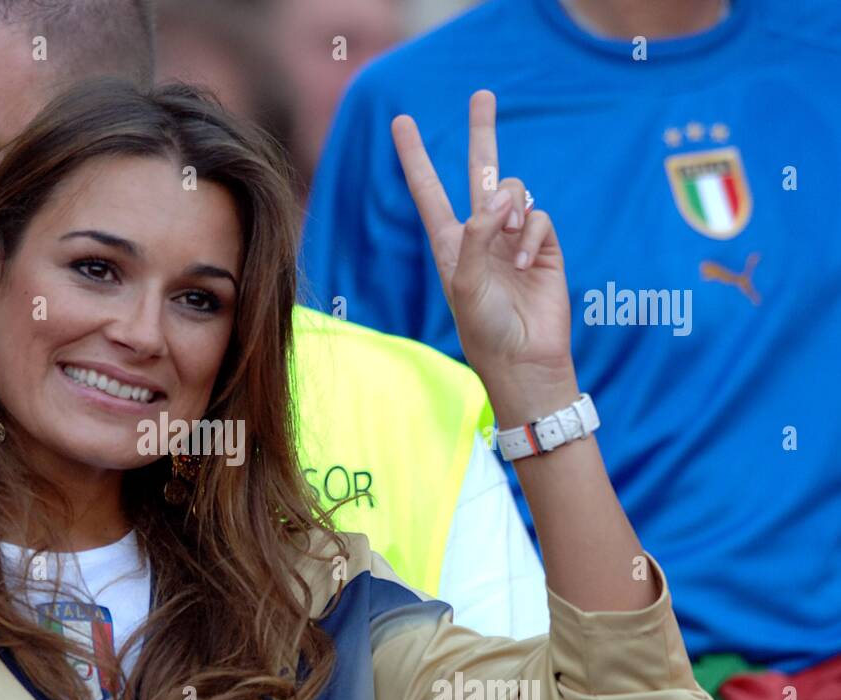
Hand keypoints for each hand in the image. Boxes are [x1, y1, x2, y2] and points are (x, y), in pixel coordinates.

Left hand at [392, 91, 576, 417]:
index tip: (401, 123)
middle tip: (481, 94)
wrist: (524, 359)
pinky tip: (527, 259)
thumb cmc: (484, 329)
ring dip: (510, 206)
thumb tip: (495, 203)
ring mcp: (514, 238)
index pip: (429, 191)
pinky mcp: (544, 246)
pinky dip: (532, 233)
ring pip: (514, 192)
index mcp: (450, 243)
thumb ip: (475, 239)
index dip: (414, 157)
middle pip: (480, 172)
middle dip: (482, 133)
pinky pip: (540, 218)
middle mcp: (481, 235)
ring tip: (508, 235)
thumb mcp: (465, 284)